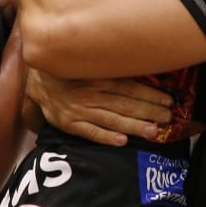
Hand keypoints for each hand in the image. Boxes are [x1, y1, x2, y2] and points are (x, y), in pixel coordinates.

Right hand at [26, 69, 172, 146]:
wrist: (37, 80)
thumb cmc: (70, 72)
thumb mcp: (89, 65)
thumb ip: (111, 70)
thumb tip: (143, 70)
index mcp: (97, 77)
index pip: (128, 86)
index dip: (149, 94)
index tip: (168, 100)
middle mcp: (90, 94)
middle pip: (123, 104)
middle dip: (148, 111)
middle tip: (168, 117)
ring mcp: (79, 111)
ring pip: (111, 119)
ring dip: (133, 126)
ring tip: (152, 131)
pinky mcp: (69, 125)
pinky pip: (90, 132)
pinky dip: (106, 137)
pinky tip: (122, 141)